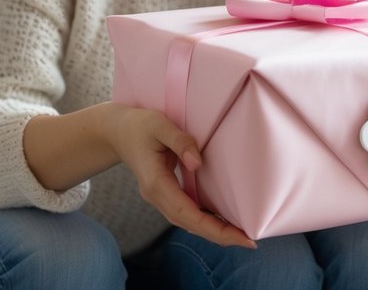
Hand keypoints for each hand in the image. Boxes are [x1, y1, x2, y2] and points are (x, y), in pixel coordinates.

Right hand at [113, 107, 255, 248]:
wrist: (117, 131)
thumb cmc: (139, 125)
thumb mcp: (159, 125)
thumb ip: (180, 141)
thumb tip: (198, 163)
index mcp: (156, 184)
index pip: (188, 213)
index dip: (214, 228)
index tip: (239, 236)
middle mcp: (157, 196)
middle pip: (190, 224)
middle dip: (220, 235)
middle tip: (250, 242)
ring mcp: (159, 197)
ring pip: (188, 222)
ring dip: (213, 231)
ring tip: (241, 235)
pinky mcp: (164, 194)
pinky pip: (186, 213)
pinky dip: (204, 220)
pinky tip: (222, 221)